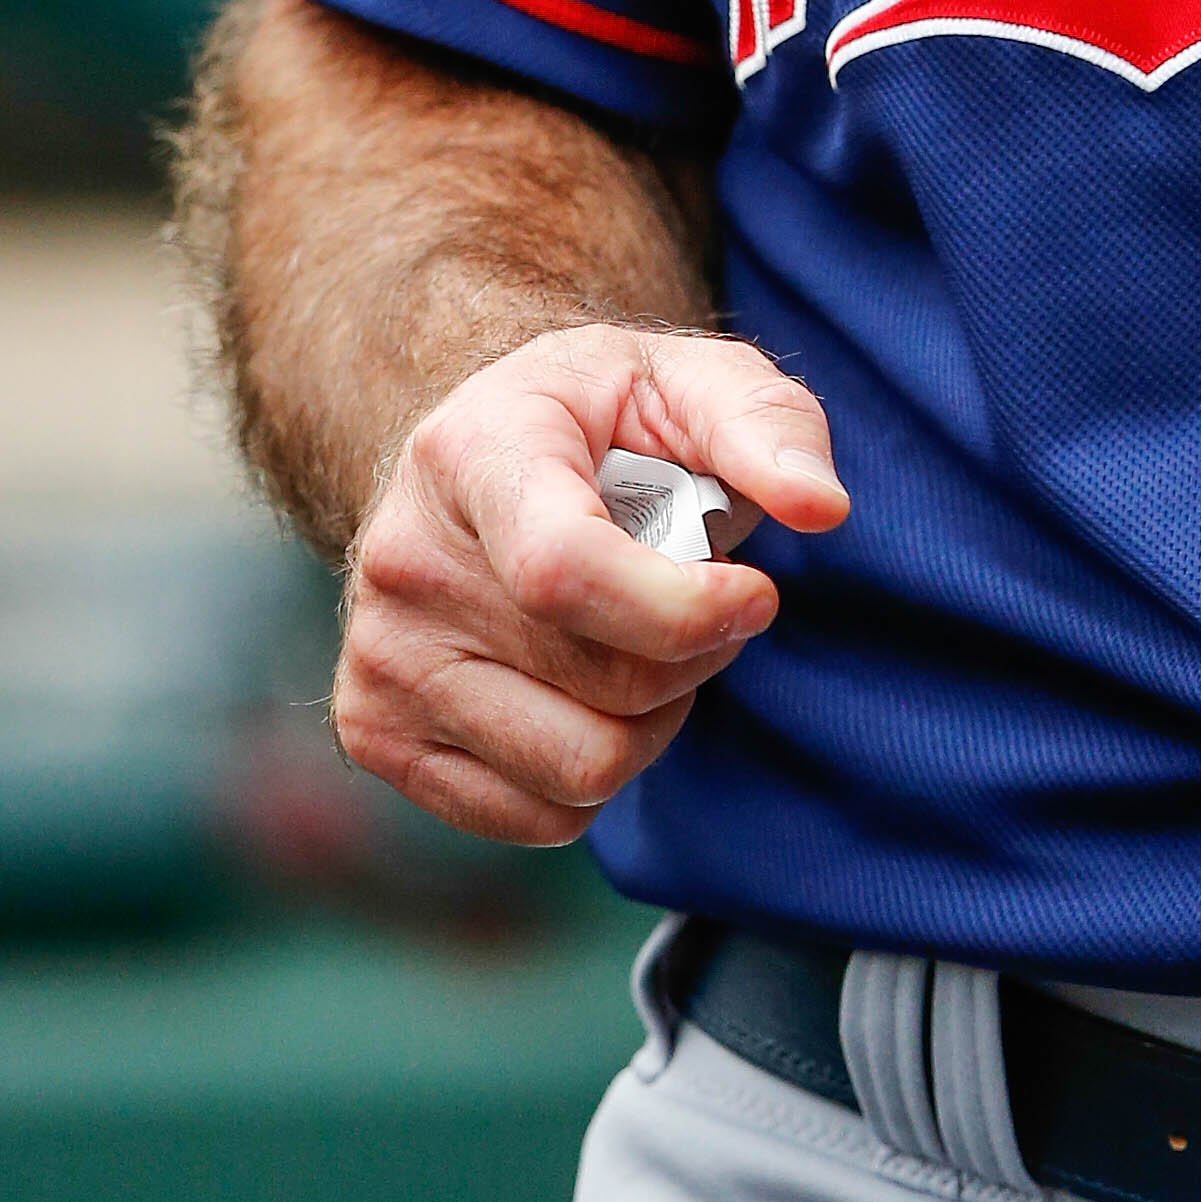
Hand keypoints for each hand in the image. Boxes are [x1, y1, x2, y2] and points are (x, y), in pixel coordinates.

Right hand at [332, 326, 846, 847]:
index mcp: (473, 453)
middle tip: (705, 603)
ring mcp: (382, 657)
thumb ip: (770, 425)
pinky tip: (588, 695)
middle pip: (603, 682)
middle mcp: (404, 561)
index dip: (685, 610)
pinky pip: (537, 819)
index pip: (564, 571)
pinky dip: (598, 777)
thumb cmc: (602, 423)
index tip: (757, 595)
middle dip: (697, 655)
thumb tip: (824, 506)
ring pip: (580, 768)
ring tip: (645, 648)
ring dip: (655, 723)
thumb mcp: (691, 382)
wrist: (473, 459)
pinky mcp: (376, 734)